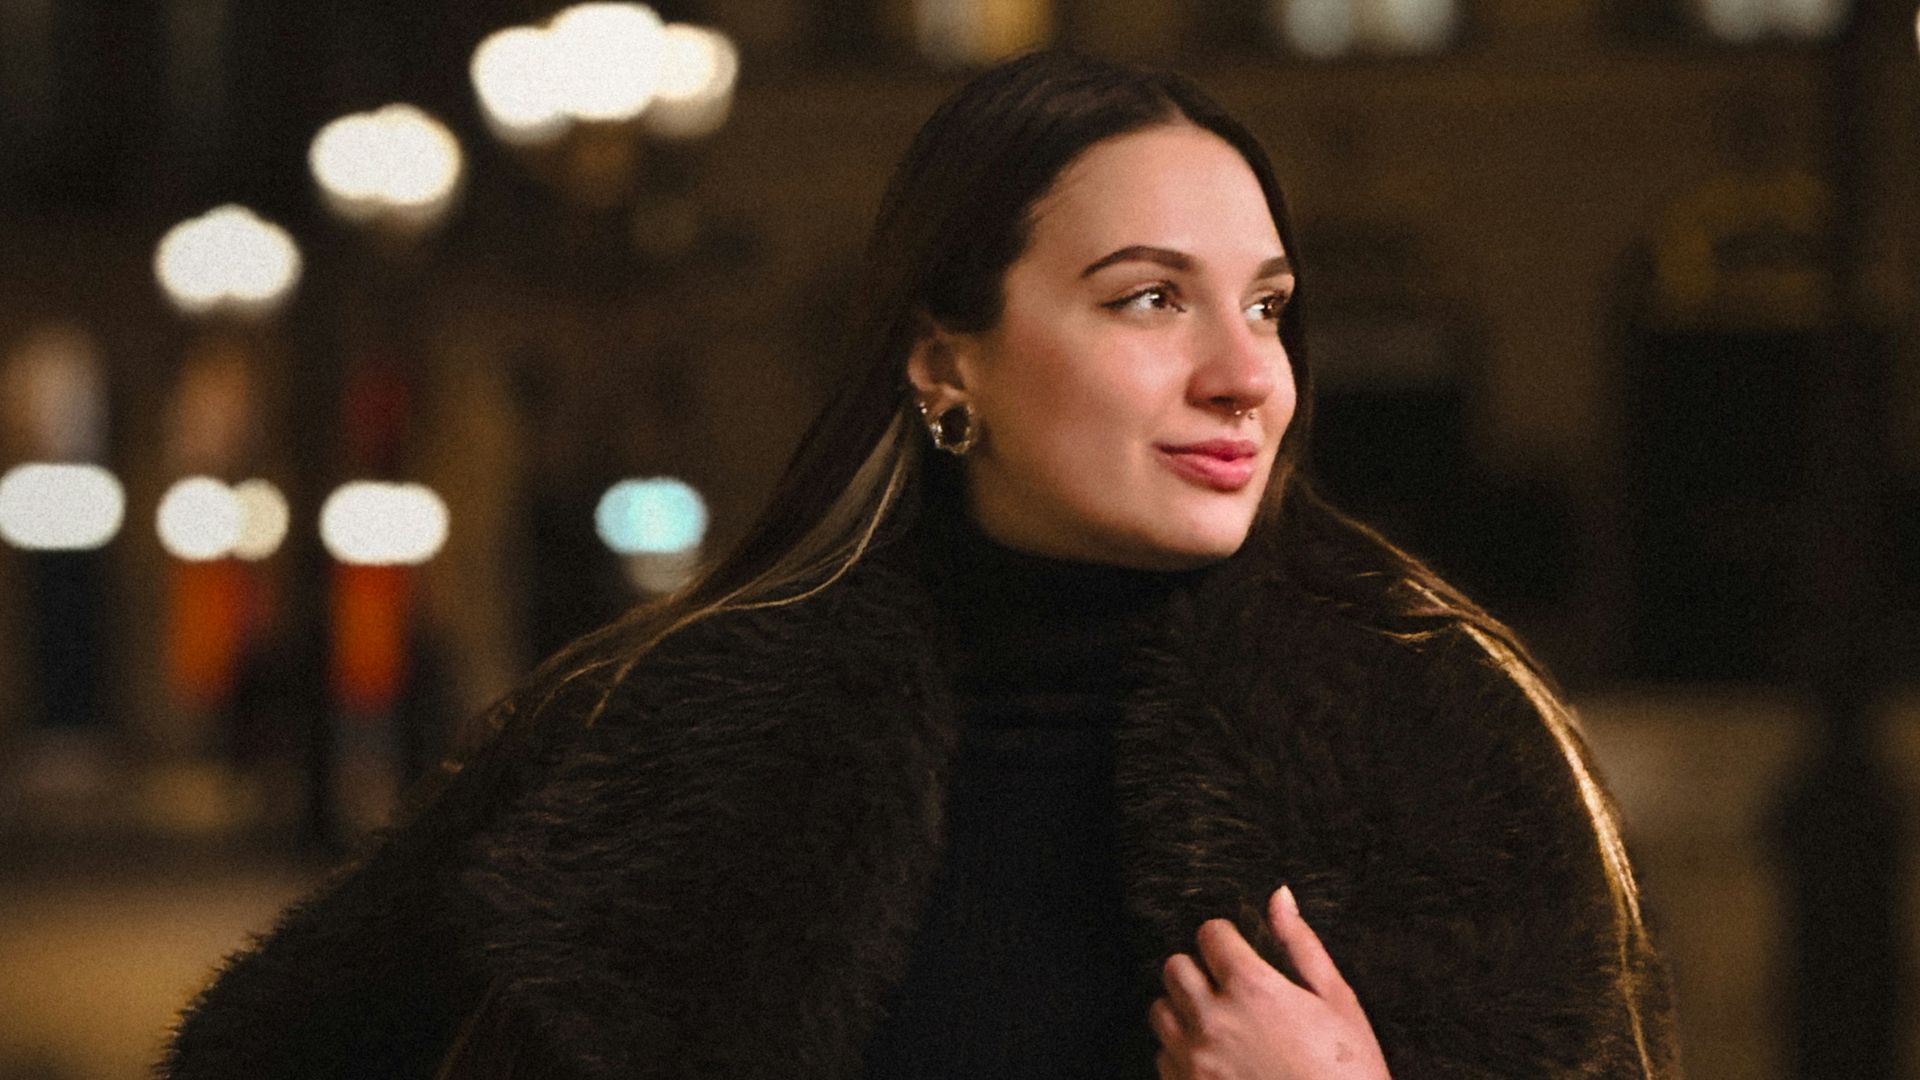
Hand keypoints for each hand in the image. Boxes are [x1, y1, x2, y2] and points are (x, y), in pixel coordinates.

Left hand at [1148, 885, 1389, 1079]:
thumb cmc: (1347, 1071)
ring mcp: (1195, 1060)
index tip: (1237, 951)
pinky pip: (1163, 1056)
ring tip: (1218, 1022)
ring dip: (1184, 1008)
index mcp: (1252, 989)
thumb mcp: (1336, 1001)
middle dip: (1199, 969)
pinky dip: (1182, 1051)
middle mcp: (1214, 1021)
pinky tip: (1216, 1058)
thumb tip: (1279, 897)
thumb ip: (1300, 944)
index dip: (1226, 938)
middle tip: (1226, 986)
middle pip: (1175, 967)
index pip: (1210, 934)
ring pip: (1160, 1010)